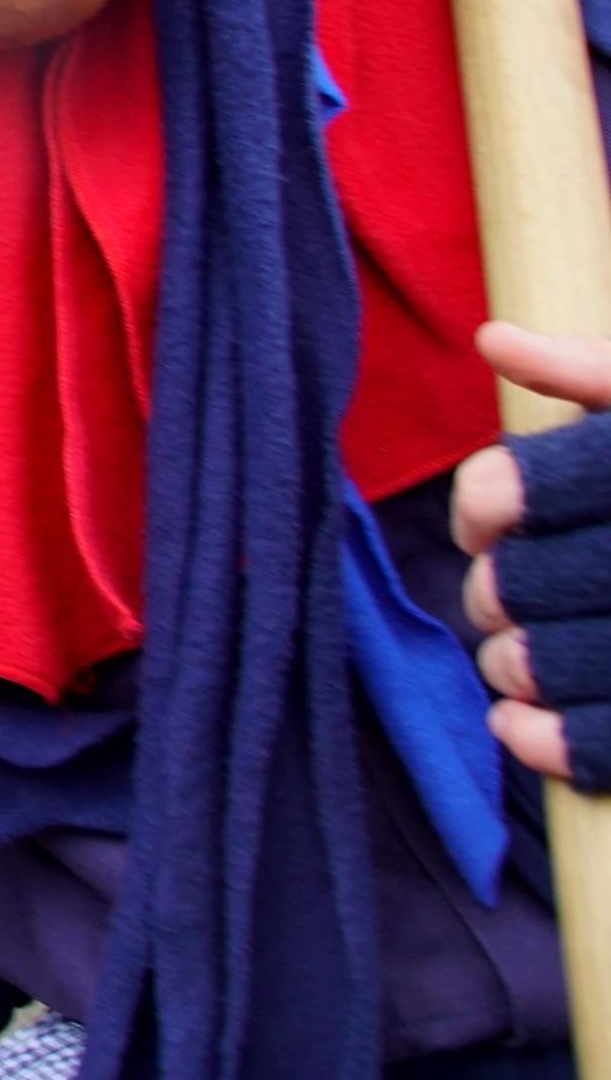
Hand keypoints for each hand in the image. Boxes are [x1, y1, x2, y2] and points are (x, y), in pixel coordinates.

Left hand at [455, 320, 610, 781]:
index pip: (507, 489)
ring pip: (544, 662)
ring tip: (516, 657)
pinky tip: (518, 724)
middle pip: (516, 582)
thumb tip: (495, 337)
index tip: (487, 521)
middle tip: (501, 596)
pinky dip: (544, 741)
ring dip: (510, 665)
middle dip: (494, 591)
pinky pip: (608, 741)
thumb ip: (594, 373)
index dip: (480, 506)